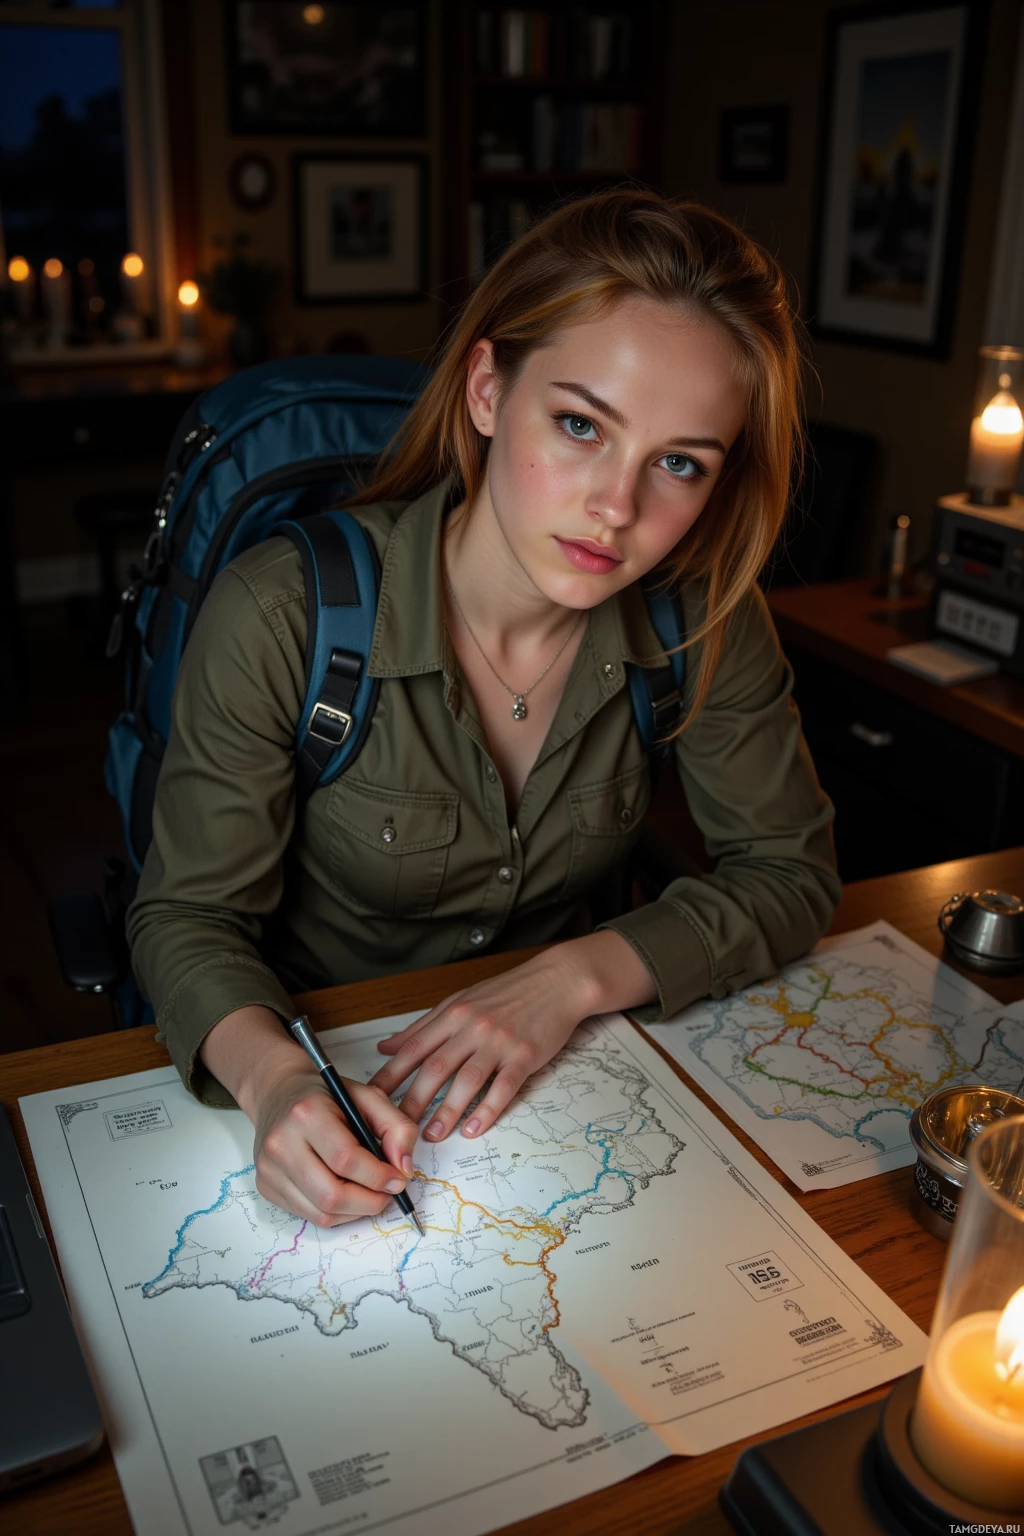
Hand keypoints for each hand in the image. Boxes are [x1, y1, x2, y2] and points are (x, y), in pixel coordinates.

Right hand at [249, 1061, 418, 1227]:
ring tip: (370, 1193)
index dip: (378, 1176)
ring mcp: (269, 1168)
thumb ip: (396, 1126)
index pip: (346, 1159)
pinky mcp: (266, 1186)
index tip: (399, 1179)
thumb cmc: (326, 1096)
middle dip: (370, 1201)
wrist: (280, 1092)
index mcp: (306, 1113)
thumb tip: (404, 1168)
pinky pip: (309, 1215)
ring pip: (322, 1213)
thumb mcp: (367, 1096)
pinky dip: (337, 1212)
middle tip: (388, 1193)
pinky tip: (347, 1193)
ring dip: (356, 1211)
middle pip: (332, 1195)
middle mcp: (281, 1143)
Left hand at [368, 947, 602, 1141]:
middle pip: (435, 1068)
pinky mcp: (525, 1056)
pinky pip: (503, 1087)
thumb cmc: (508, 992)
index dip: (390, 1075)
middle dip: (413, 1101)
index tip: (371, 1098)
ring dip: (447, 1111)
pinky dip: (487, 1110)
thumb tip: (385, 1046)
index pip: (413, 1048)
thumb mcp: (460, 1001)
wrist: (556, 981)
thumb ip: (423, 1026)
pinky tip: (474, 1128)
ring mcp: (499, 1042)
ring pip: (466, 1081)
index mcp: (453, 1014)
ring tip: (433, 1134)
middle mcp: (472, 1028)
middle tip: (397, 1128)